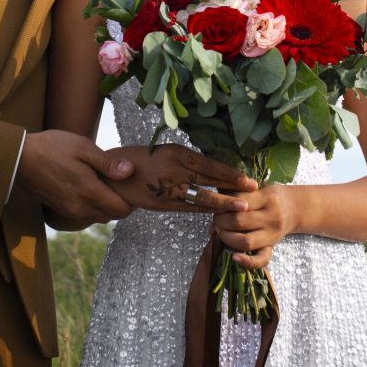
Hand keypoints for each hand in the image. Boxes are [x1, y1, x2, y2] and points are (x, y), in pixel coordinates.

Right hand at [18, 130, 134, 225]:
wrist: (19, 158)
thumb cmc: (52, 148)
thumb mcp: (83, 147)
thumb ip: (107, 163)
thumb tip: (130, 172)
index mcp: (89, 192)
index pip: (122, 210)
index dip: (131, 200)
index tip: (130, 184)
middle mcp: (80, 208)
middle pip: (112, 216)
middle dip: (120, 203)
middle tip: (119, 182)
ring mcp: (69, 211)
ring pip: (98, 217)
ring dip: (106, 206)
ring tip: (104, 184)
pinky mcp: (60, 209)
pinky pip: (85, 215)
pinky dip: (92, 206)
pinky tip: (88, 187)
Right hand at [104, 145, 257, 213]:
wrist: (113, 176)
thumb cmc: (141, 160)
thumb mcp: (165, 152)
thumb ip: (186, 160)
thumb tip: (212, 168)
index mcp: (177, 152)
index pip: (210, 164)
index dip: (230, 173)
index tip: (248, 178)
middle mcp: (174, 169)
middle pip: (210, 180)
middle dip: (233, 187)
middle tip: (253, 192)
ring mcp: (168, 187)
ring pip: (202, 197)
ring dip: (223, 203)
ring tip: (241, 207)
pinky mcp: (163, 203)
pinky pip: (189, 207)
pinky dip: (204, 211)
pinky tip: (218, 214)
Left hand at [211, 184, 298, 268]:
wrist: (295, 208)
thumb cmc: (270, 197)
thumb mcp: (257, 189)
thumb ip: (237, 195)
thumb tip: (214, 211)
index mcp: (267, 197)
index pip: (239, 201)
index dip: (223, 205)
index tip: (217, 206)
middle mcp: (271, 216)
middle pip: (239, 221)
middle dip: (220, 221)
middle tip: (216, 219)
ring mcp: (273, 234)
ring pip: (245, 241)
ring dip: (226, 238)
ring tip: (220, 232)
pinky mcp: (273, 247)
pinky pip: (261, 259)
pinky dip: (246, 262)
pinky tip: (234, 257)